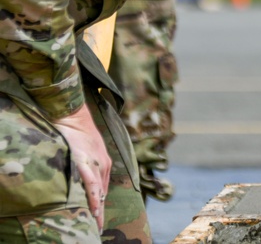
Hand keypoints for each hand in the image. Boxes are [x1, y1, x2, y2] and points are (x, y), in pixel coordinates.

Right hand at [53, 106, 110, 229]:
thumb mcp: (87, 150)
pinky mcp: (86, 161)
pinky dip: (93, 196)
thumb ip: (88, 164)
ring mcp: (96, 162)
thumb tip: (83, 178)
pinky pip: (91, 183)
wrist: (73, 116)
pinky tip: (94, 207)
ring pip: (99, 190)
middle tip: (99, 227)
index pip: (103, 188)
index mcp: (104, 162)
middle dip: (100, 210)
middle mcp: (103, 164)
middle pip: (103, 192)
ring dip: (97, 207)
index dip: (101, 203)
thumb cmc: (78, 132)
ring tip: (96, 223)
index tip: (100, 219)